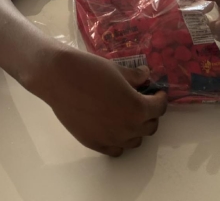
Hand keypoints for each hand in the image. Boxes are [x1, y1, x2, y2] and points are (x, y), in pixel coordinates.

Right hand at [32, 48, 166, 156]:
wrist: (59, 78)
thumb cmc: (90, 70)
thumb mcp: (118, 70)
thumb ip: (135, 77)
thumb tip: (145, 76)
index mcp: (138, 108)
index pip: (159, 108)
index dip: (160, 98)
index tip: (156, 93)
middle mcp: (128, 128)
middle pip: (150, 127)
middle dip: (149, 113)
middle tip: (141, 101)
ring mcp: (111, 139)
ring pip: (134, 141)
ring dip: (135, 129)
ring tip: (126, 115)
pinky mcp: (95, 144)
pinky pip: (116, 150)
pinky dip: (119, 140)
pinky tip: (112, 127)